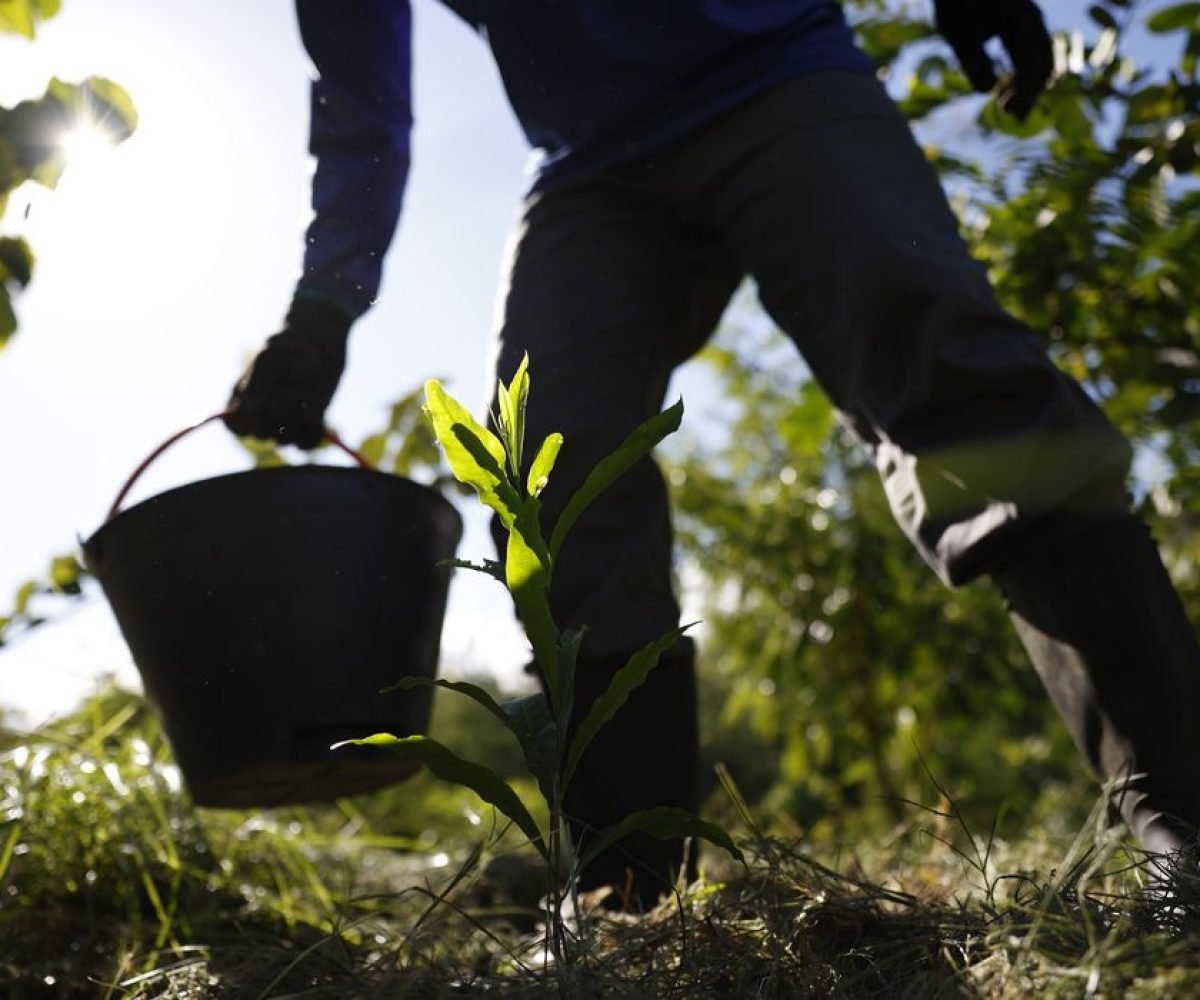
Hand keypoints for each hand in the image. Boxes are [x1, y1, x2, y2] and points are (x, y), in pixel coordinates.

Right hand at [224, 298, 351, 448]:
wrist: (321, 344)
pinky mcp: (310, 427)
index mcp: (244, 399)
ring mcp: (287, 423)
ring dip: (297, 418)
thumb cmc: (288, 348)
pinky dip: (314, 428)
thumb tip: (248, 409)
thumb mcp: (268, 358)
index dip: (246, 420)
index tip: (259, 402)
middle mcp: (263, 415)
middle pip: (261, 435)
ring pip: (285, 441)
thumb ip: (256, 382)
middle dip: (275, 414)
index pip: (235, 426)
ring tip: (305, 393)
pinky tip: (316, 406)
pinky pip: (308, 444)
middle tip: (287, 391)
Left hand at [935, 0, 1053, 119]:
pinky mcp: (1024, 27)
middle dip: (1029, 94)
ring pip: (1042, 61)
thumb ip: (970, 57)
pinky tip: (1003, 89)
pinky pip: (1033, 55)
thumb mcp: (955, 31)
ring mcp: (1030, 22)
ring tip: (1003, 105)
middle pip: (1043, 65)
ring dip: (1026, 87)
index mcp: (1018, 21)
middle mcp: (1031, 20)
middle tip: (1007, 114)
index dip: (1024, 95)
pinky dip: (1023, 76)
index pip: (1032, 66)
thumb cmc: (954, 2)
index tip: (1008, 114)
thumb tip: (986, 89)